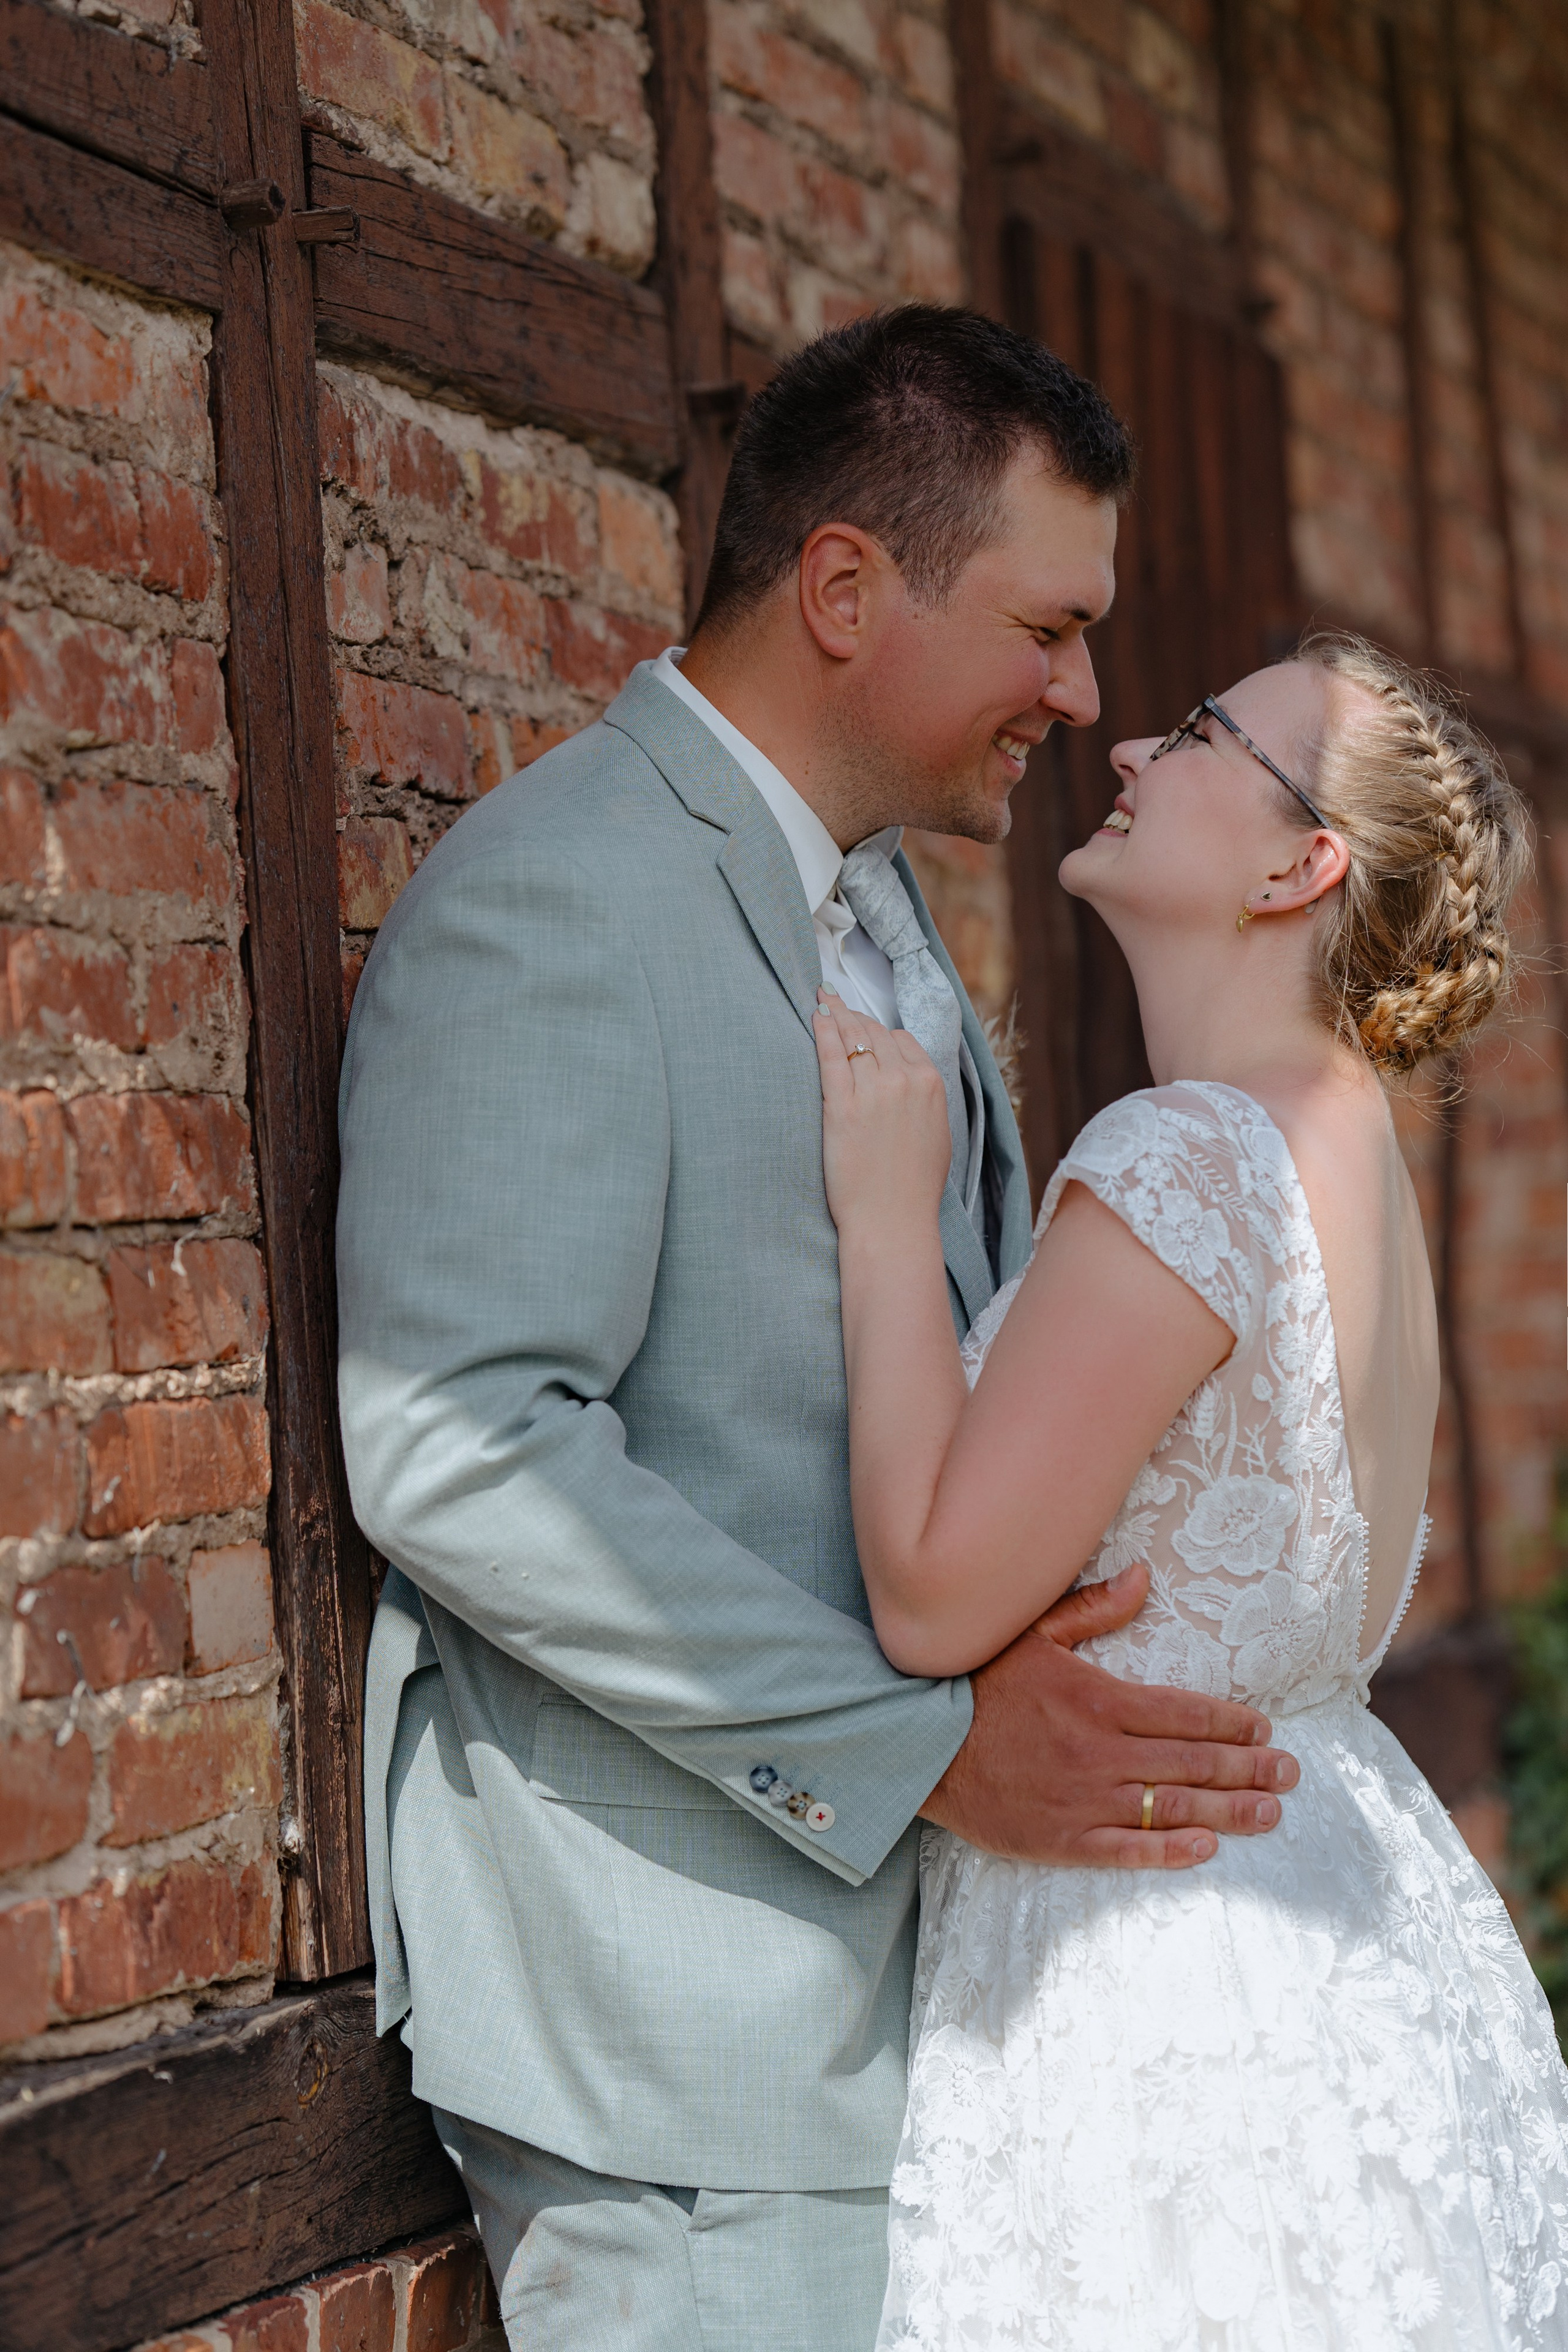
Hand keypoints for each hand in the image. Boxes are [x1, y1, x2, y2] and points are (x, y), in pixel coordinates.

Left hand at [812, 988, 950, 1232]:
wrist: (893, 1218)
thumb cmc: (914, 1186)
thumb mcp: (937, 1133)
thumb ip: (925, 1099)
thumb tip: (912, 1080)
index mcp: (931, 1084)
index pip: (902, 1039)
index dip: (879, 1030)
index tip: (864, 1024)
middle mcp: (904, 1080)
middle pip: (875, 1033)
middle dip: (854, 1015)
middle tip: (834, 1001)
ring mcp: (872, 1091)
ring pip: (852, 1039)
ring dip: (835, 1015)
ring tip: (822, 1001)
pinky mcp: (842, 1106)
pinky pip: (831, 1057)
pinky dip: (823, 1032)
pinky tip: (815, 1017)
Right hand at [920, 1565, 1300, 1867]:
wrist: (920, 1745)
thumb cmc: (978, 1684)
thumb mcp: (1033, 1631)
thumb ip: (1093, 1609)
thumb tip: (1143, 1576)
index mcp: (1100, 1699)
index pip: (1185, 1712)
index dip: (1232, 1721)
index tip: (1264, 1728)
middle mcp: (1101, 1751)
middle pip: (1193, 1762)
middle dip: (1248, 1767)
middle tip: (1290, 1774)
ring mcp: (1084, 1799)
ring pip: (1173, 1807)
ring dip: (1229, 1810)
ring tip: (1270, 1812)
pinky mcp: (1061, 1839)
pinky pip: (1127, 1850)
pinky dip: (1171, 1851)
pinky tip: (1207, 1848)